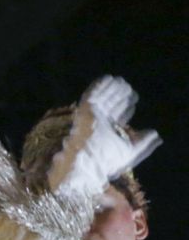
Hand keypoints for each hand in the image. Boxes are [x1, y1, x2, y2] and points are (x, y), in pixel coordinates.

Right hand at [46, 75, 159, 194]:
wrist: (88, 161)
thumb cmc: (108, 160)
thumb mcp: (131, 152)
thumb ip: (144, 142)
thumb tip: (154, 133)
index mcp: (109, 132)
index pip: (118, 116)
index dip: (126, 107)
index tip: (134, 100)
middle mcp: (100, 123)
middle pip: (111, 105)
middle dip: (119, 96)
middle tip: (128, 88)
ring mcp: (92, 116)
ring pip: (102, 99)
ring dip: (111, 89)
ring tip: (120, 81)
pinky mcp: (85, 111)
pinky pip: (91, 96)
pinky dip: (98, 87)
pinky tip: (107, 79)